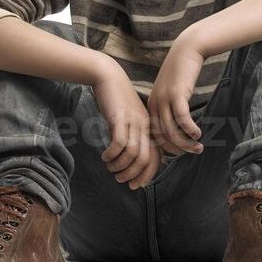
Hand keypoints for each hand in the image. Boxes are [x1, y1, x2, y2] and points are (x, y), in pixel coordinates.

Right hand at [91, 63, 160, 190]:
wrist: (109, 76)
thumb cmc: (117, 100)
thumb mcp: (130, 118)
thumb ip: (133, 135)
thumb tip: (129, 158)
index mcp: (150, 127)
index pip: (156, 157)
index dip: (147, 174)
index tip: (136, 185)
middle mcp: (145, 125)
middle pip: (146, 158)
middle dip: (134, 174)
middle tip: (120, 179)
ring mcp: (133, 121)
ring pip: (133, 153)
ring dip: (120, 166)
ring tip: (110, 167)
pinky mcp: (119, 117)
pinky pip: (119, 143)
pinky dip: (112, 154)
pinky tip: (105, 156)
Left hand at [148, 34, 205, 156]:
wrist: (187, 49)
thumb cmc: (181, 71)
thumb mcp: (171, 91)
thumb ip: (169, 107)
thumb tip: (177, 127)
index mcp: (151, 106)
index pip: (154, 135)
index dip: (167, 147)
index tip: (182, 152)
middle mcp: (154, 104)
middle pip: (162, 137)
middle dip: (178, 149)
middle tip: (194, 152)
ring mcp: (164, 99)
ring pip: (172, 131)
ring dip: (186, 143)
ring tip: (199, 147)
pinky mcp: (177, 94)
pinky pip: (182, 118)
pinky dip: (190, 130)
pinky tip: (198, 134)